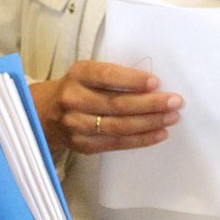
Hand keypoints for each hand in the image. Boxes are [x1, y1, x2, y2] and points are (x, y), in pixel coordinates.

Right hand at [29, 60, 180, 154]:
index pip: (106, 75)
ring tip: (172, 118)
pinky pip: (116, 143)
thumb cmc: (77, 88)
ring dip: (149, 123)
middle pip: (116, 104)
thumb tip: (153, 85)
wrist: (44, 114)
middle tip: (175, 102)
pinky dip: (140, 140)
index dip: (131, 80)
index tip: (155, 82)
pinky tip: (159, 134)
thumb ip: (112, 76)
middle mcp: (73, 99)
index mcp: (77, 75)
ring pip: (118, 126)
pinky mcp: (83, 145)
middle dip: (149, 104)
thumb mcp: (87, 73)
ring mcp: (76, 125)